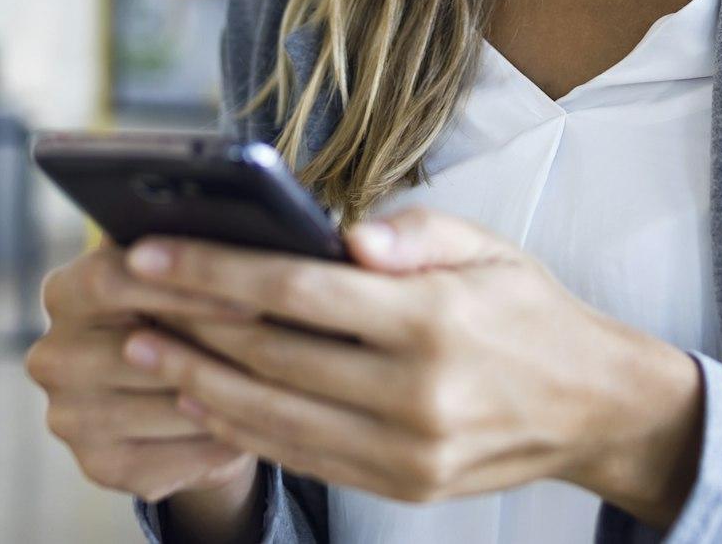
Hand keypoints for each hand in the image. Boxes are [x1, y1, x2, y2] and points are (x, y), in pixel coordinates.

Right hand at [23, 232, 265, 503]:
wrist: (180, 398)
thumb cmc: (189, 320)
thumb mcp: (182, 280)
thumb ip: (192, 257)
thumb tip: (244, 237)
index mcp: (66, 292)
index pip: (110, 280)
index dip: (181, 287)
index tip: (248, 298)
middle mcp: (53, 356)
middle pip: (139, 350)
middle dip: (215, 349)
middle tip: (279, 348)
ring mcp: (70, 417)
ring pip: (165, 407)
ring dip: (227, 399)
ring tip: (279, 385)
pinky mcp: (98, 465)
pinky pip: (173, 457)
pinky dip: (219, 443)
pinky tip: (251, 425)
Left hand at [115, 206, 703, 518]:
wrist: (594, 407)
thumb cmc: (527, 312)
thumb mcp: (486, 249)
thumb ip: (412, 235)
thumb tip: (344, 234)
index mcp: (432, 321)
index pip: (298, 292)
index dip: (214, 272)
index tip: (151, 252)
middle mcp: (416, 394)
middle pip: (271, 357)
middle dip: (189, 325)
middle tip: (127, 299)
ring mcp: (407, 451)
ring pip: (275, 416)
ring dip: (198, 383)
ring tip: (145, 350)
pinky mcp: (402, 488)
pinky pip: (303, 457)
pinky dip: (244, 428)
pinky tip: (204, 399)